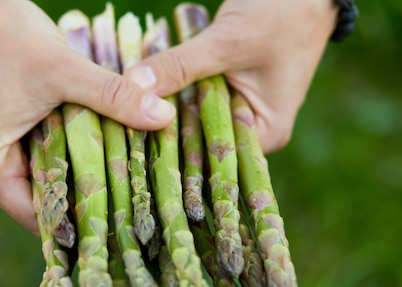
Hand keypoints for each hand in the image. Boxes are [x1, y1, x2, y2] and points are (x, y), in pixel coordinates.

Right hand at [0, 0, 174, 233]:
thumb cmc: (6, 38)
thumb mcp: (63, 70)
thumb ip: (114, 96)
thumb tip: (164, 117)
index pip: (40, 218)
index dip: (82, 225)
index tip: (124, 229)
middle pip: (44, 204)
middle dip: (87, 204)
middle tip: (134, 212)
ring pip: (46, 182)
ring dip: (80, 180)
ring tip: (127, 190)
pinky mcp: (3, 140)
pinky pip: (42, 160)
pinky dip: (70, 158)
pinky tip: (104, 158)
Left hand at [127, 0, 337, 152]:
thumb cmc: (281, 15)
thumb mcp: (226, 44)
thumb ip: (180, 66)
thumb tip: (132, 85)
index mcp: (265, 132)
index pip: (212, 156)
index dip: (173, 153)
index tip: (134, 148)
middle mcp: (252, 128)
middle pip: (200, 140)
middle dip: (163, 132)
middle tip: (121, 132)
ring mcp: (239, 107)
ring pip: (194, 117)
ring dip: (165, 110)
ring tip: (124, 118)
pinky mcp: (227, 88)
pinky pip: (194, 96)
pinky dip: (174, 92)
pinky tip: (143, 94)